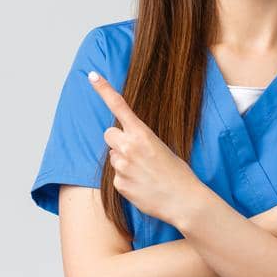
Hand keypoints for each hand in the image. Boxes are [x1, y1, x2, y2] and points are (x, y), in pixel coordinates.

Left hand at [87, 69, 211, 227]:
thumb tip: (120, 146)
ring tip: (144, 173)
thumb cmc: (178, 174)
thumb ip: (140, 142)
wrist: (184, 201)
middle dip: (117, 140)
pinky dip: (127, 179)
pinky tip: (142, 185)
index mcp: (143, 135)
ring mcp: (121, 167)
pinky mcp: (118, 184)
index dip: (104, 90)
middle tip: (134, 151)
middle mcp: (128, 148)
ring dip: (123, 161)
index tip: (92, 76)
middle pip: (109, 134)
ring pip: (112, 156)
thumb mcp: (163, 149)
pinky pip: (116, 176)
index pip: (120, 107)